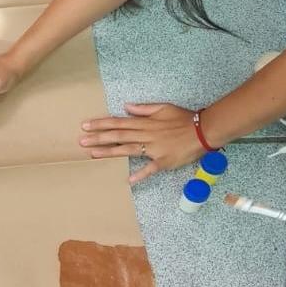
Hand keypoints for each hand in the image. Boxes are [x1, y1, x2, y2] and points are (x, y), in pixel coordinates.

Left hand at [80, 103, 202, 183]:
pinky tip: (128, 180)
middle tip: (81, 141)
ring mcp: (154, 149)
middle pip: (118, 135)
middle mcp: (146, 135)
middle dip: (99, 137)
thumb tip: (126, 107)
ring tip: (92, 154)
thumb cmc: (184, 119)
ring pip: (128, 149)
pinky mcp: (163, 161)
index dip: (102, 124)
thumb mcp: (164, 108)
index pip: (119, 123)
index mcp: (145, 123)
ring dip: (110, 152)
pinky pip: (151, 168)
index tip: (86, 125)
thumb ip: (144, 109)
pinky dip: (141, 174)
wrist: (204, 130)